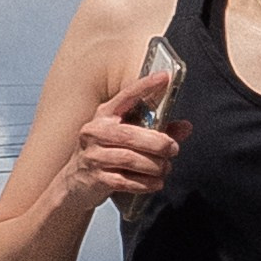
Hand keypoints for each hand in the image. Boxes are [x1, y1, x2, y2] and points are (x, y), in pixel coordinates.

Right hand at [65, 73, 188, 210]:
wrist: (74, 183)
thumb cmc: (105, 154)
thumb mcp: (126, 139)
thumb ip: (156, 132)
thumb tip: (186, 127)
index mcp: (104, 115)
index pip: (126, 97)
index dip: (145, 86)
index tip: (164, 77)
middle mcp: (95, 132)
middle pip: (131, 135)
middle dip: (158, 143)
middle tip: (174, 149)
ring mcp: (93, 156)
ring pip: (130, 159)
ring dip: (154, 165)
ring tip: (166, 168)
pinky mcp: (95, 178)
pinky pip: (126, 181)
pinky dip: (145, 183)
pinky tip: (156, 183)